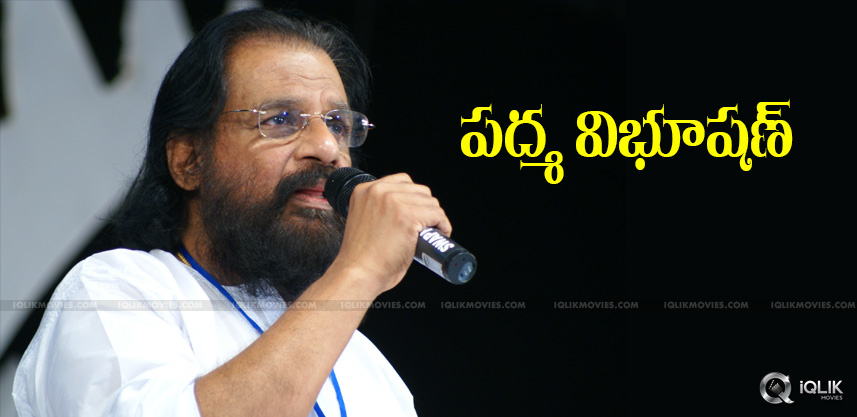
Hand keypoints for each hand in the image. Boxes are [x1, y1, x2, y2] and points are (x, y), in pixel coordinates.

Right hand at [330, 173, 451, 294]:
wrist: (357, 273)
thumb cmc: (360, 257)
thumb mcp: (365, 220)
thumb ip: (380, 209)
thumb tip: (406, 209)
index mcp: (364, 190)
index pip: (402, 181)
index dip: (414, 198)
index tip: (417, 211)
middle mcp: (378, 191)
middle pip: (419, 190)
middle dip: (425, 207)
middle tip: (426, 225)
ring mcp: (393, 202)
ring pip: (430, 202)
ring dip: (435, 217)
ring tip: (431, 232)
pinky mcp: (408, 216)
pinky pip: (437, 214)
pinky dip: (443, 225)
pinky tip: (440, 233)